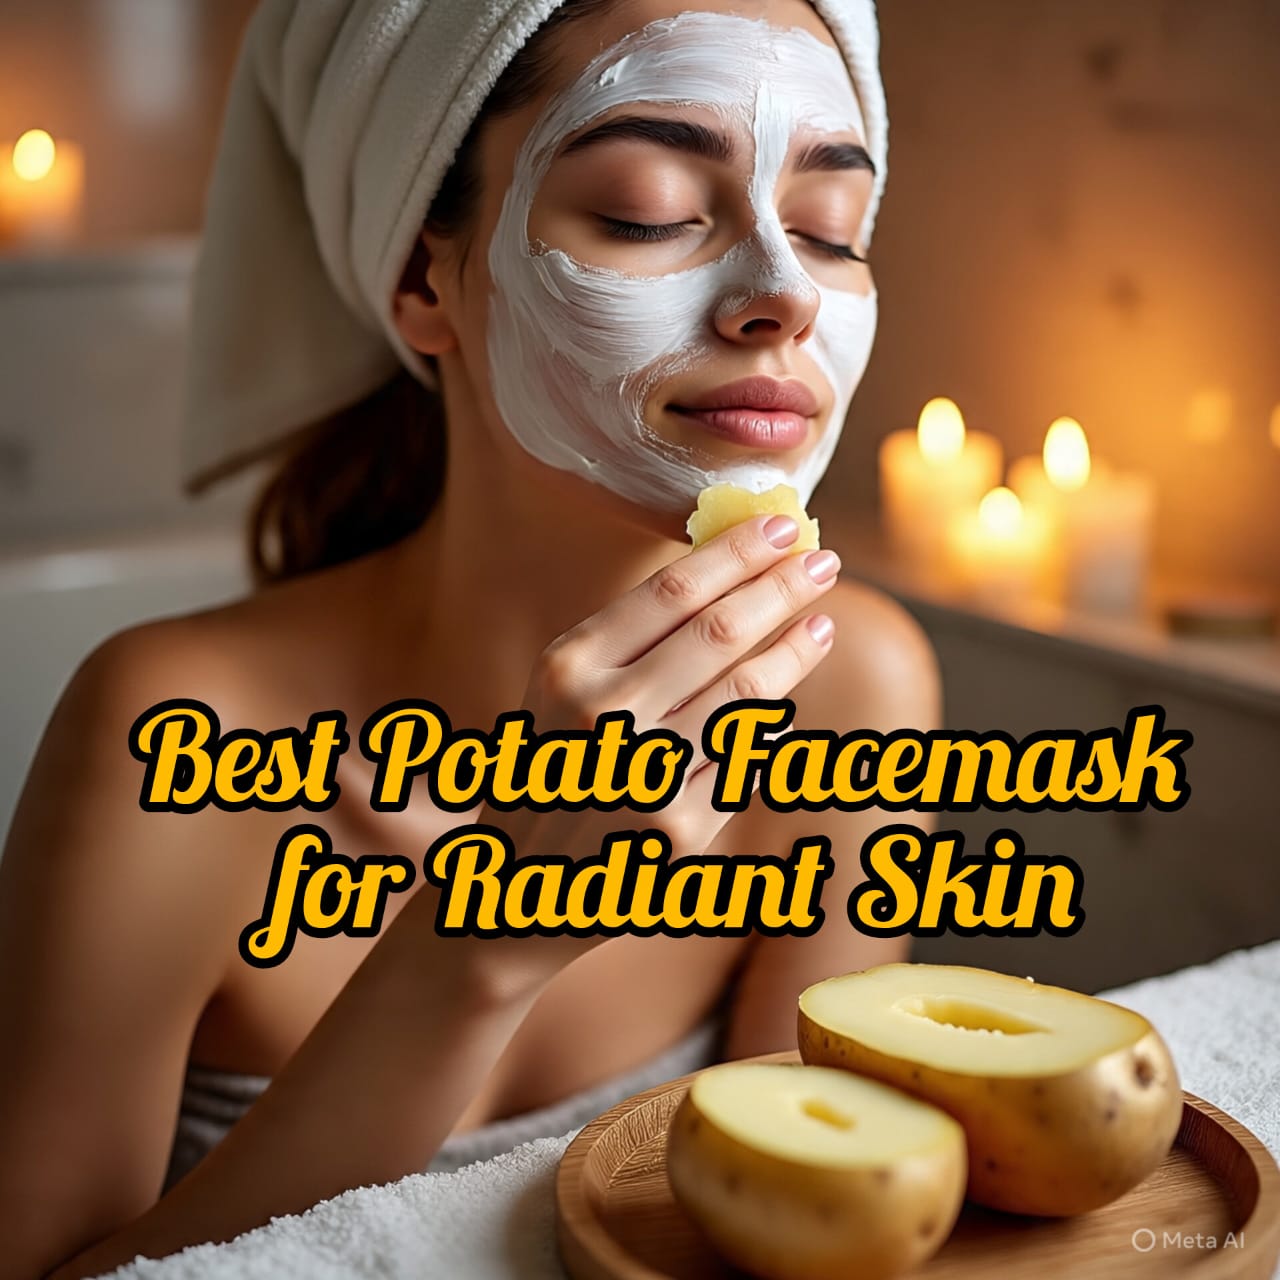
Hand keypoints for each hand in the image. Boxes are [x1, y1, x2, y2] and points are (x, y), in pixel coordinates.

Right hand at [455, 514, 838, 991]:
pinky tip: (784, 705)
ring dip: (795, 650)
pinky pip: (748, 761)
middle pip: (720, 632)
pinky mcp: (681, 831)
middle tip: (823, 561)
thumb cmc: (554, 764)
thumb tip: (732, 573)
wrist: (523, 882)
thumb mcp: (564, 688)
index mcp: (568, 666)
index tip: (783, 525)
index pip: (674, 590)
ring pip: (750, 695)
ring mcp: (644, 776)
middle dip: (782, 587)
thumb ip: (633, 636)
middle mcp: (603, 715)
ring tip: (821, 623)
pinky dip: (772, 729)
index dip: (738, 553)